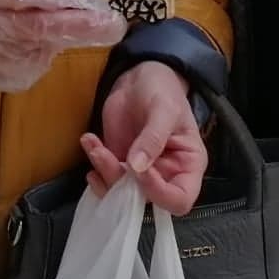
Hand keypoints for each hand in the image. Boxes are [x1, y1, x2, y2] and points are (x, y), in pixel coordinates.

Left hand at [82, 61, 205, 216]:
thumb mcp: (164, 109)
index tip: (139, 171)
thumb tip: (137, 168)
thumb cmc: (163, 90)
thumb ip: (153, 138)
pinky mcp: (119, 164)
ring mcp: (140, 172)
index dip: (159, 194)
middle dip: (122, 184)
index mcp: (188, 166)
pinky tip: (90, 143)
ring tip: (94, 144)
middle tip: (106, 155)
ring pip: (120, 193)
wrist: (140, 77)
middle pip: (146, 200)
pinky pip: (105, 177)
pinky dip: (95, 164)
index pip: (180, 199)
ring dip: (104, 172)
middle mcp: (166, 175)